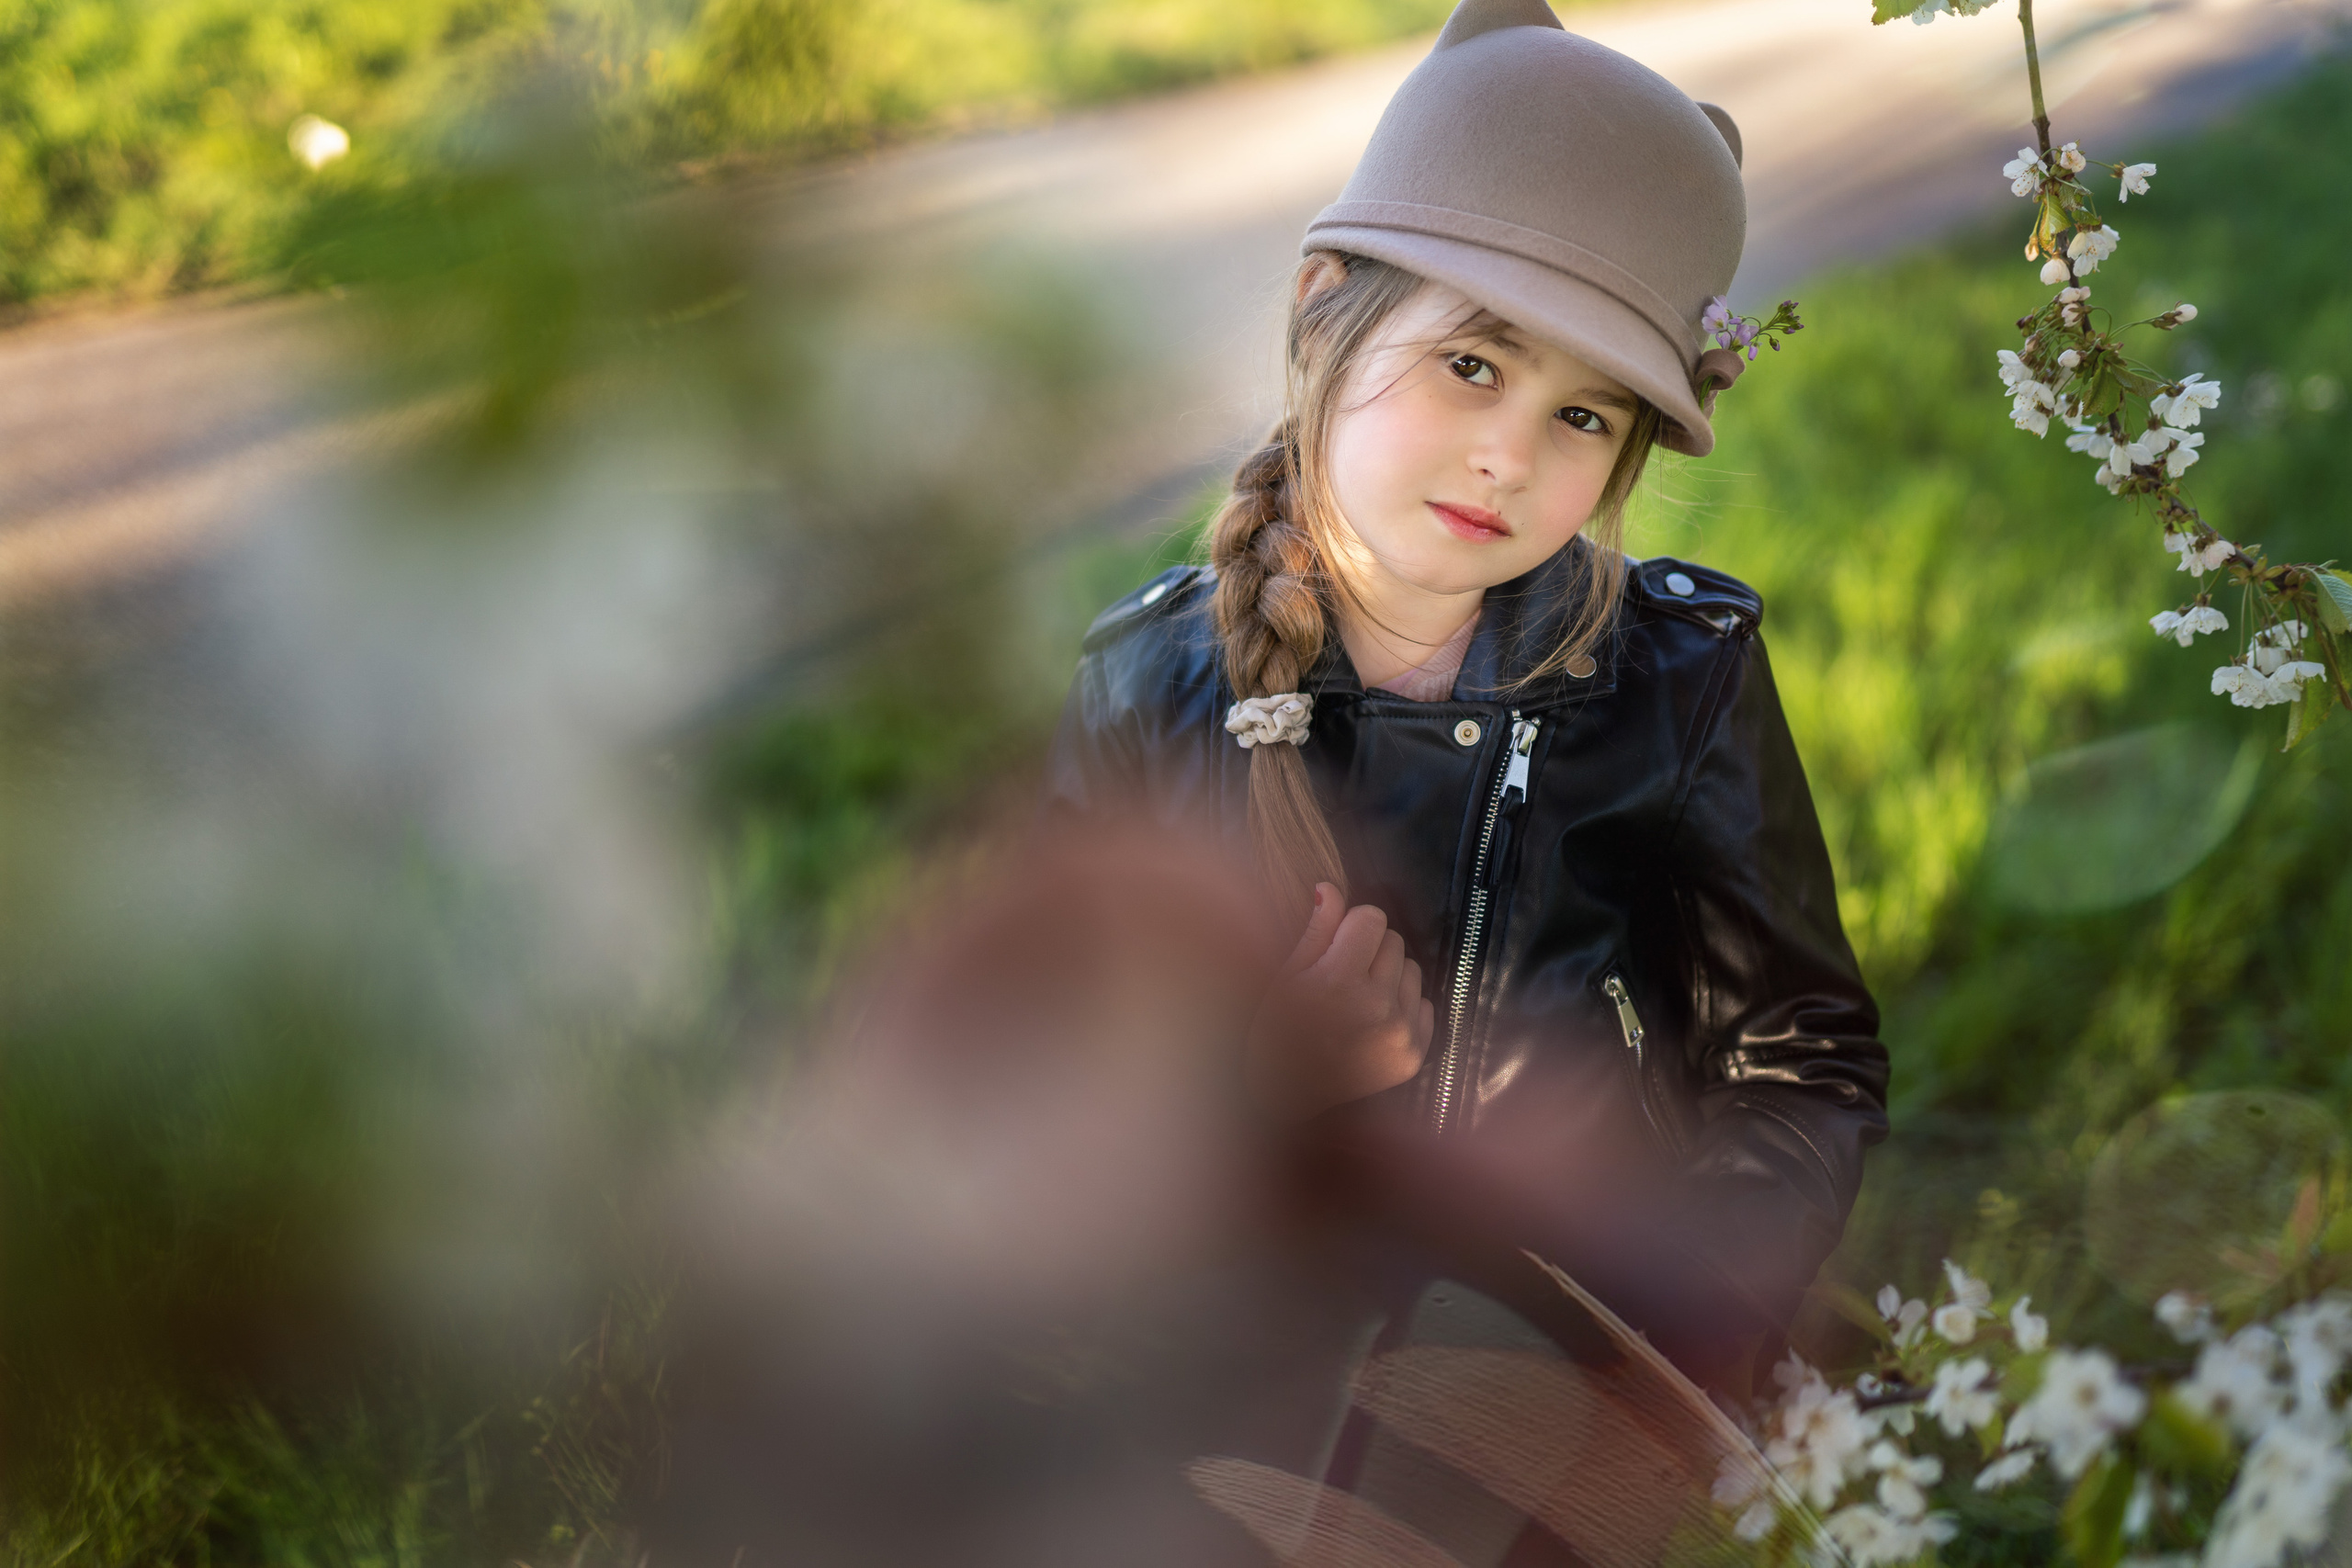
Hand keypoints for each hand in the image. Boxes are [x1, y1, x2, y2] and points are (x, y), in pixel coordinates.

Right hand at [1245, 884, 1435, 1118]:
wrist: (1282, 1097)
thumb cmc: (1272, 1028)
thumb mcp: (1283, 975)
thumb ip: (1315, 930)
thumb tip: (1331, 887)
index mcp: (1339, 981)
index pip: (1372, 917)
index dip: (1351, 926)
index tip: (1334, 945)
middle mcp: (1378, 1006)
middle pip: (1394, 940)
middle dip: (1369, 949)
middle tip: (1342, 976)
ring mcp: (1401, 1034)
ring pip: (1412, 969)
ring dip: (1388, 976)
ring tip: (1357, 1001)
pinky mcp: (1414, 1055)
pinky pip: (1423, 1004)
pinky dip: (1402, 1006)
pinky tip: (1372, 1022)